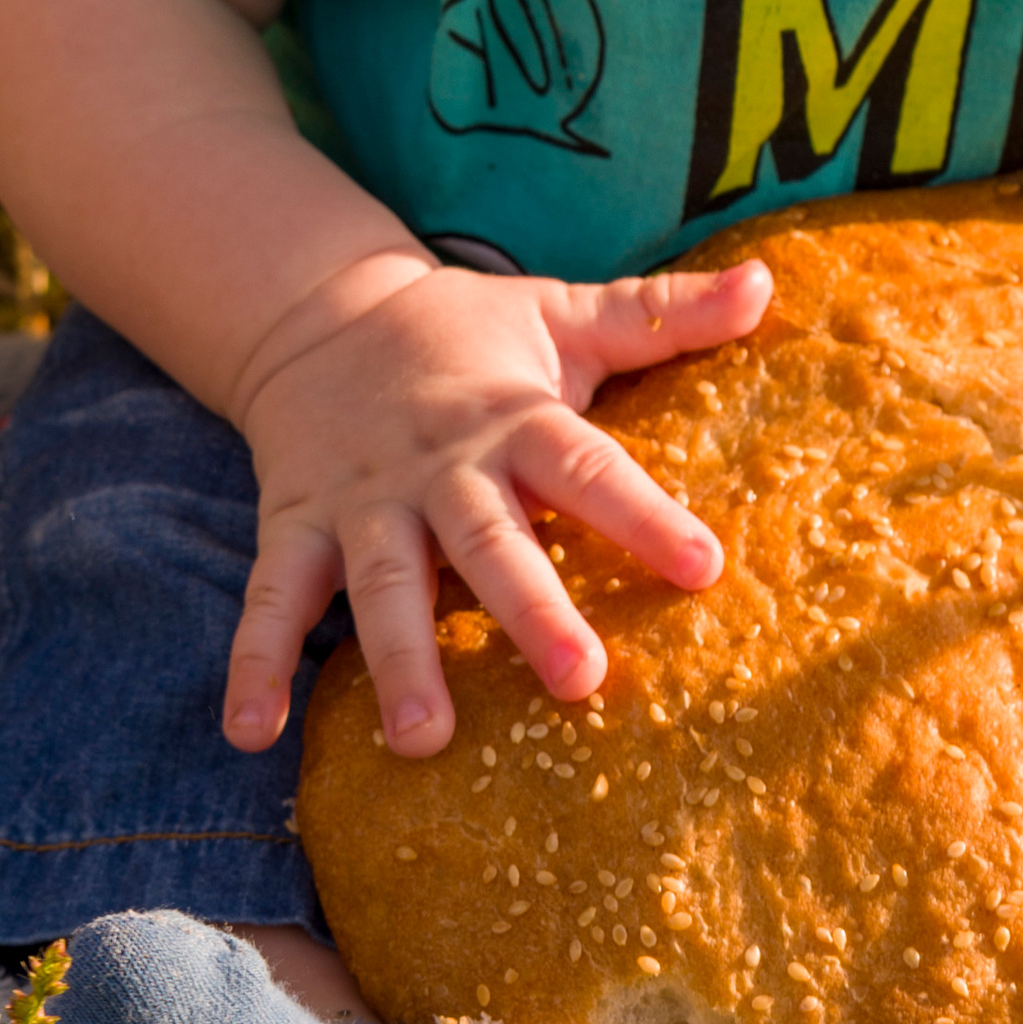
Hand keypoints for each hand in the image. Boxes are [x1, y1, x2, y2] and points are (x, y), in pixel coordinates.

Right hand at [220, 253, 770, 757]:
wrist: (320, 312)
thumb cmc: (469, 334)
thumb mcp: (565, 314)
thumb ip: (663, 313)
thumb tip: (768, 282)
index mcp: (514, 418)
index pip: (589, 467)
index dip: (644, 515)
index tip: (704, 567)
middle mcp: (440, 466)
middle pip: (489, 541)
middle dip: (531, 609)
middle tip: (578, 680)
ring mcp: (361, 501)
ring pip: (383, 586)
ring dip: (402, 660)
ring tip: (426, 741)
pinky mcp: (293, 524)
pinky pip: (273, 597)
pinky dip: (256, 661)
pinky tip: (254, 733)